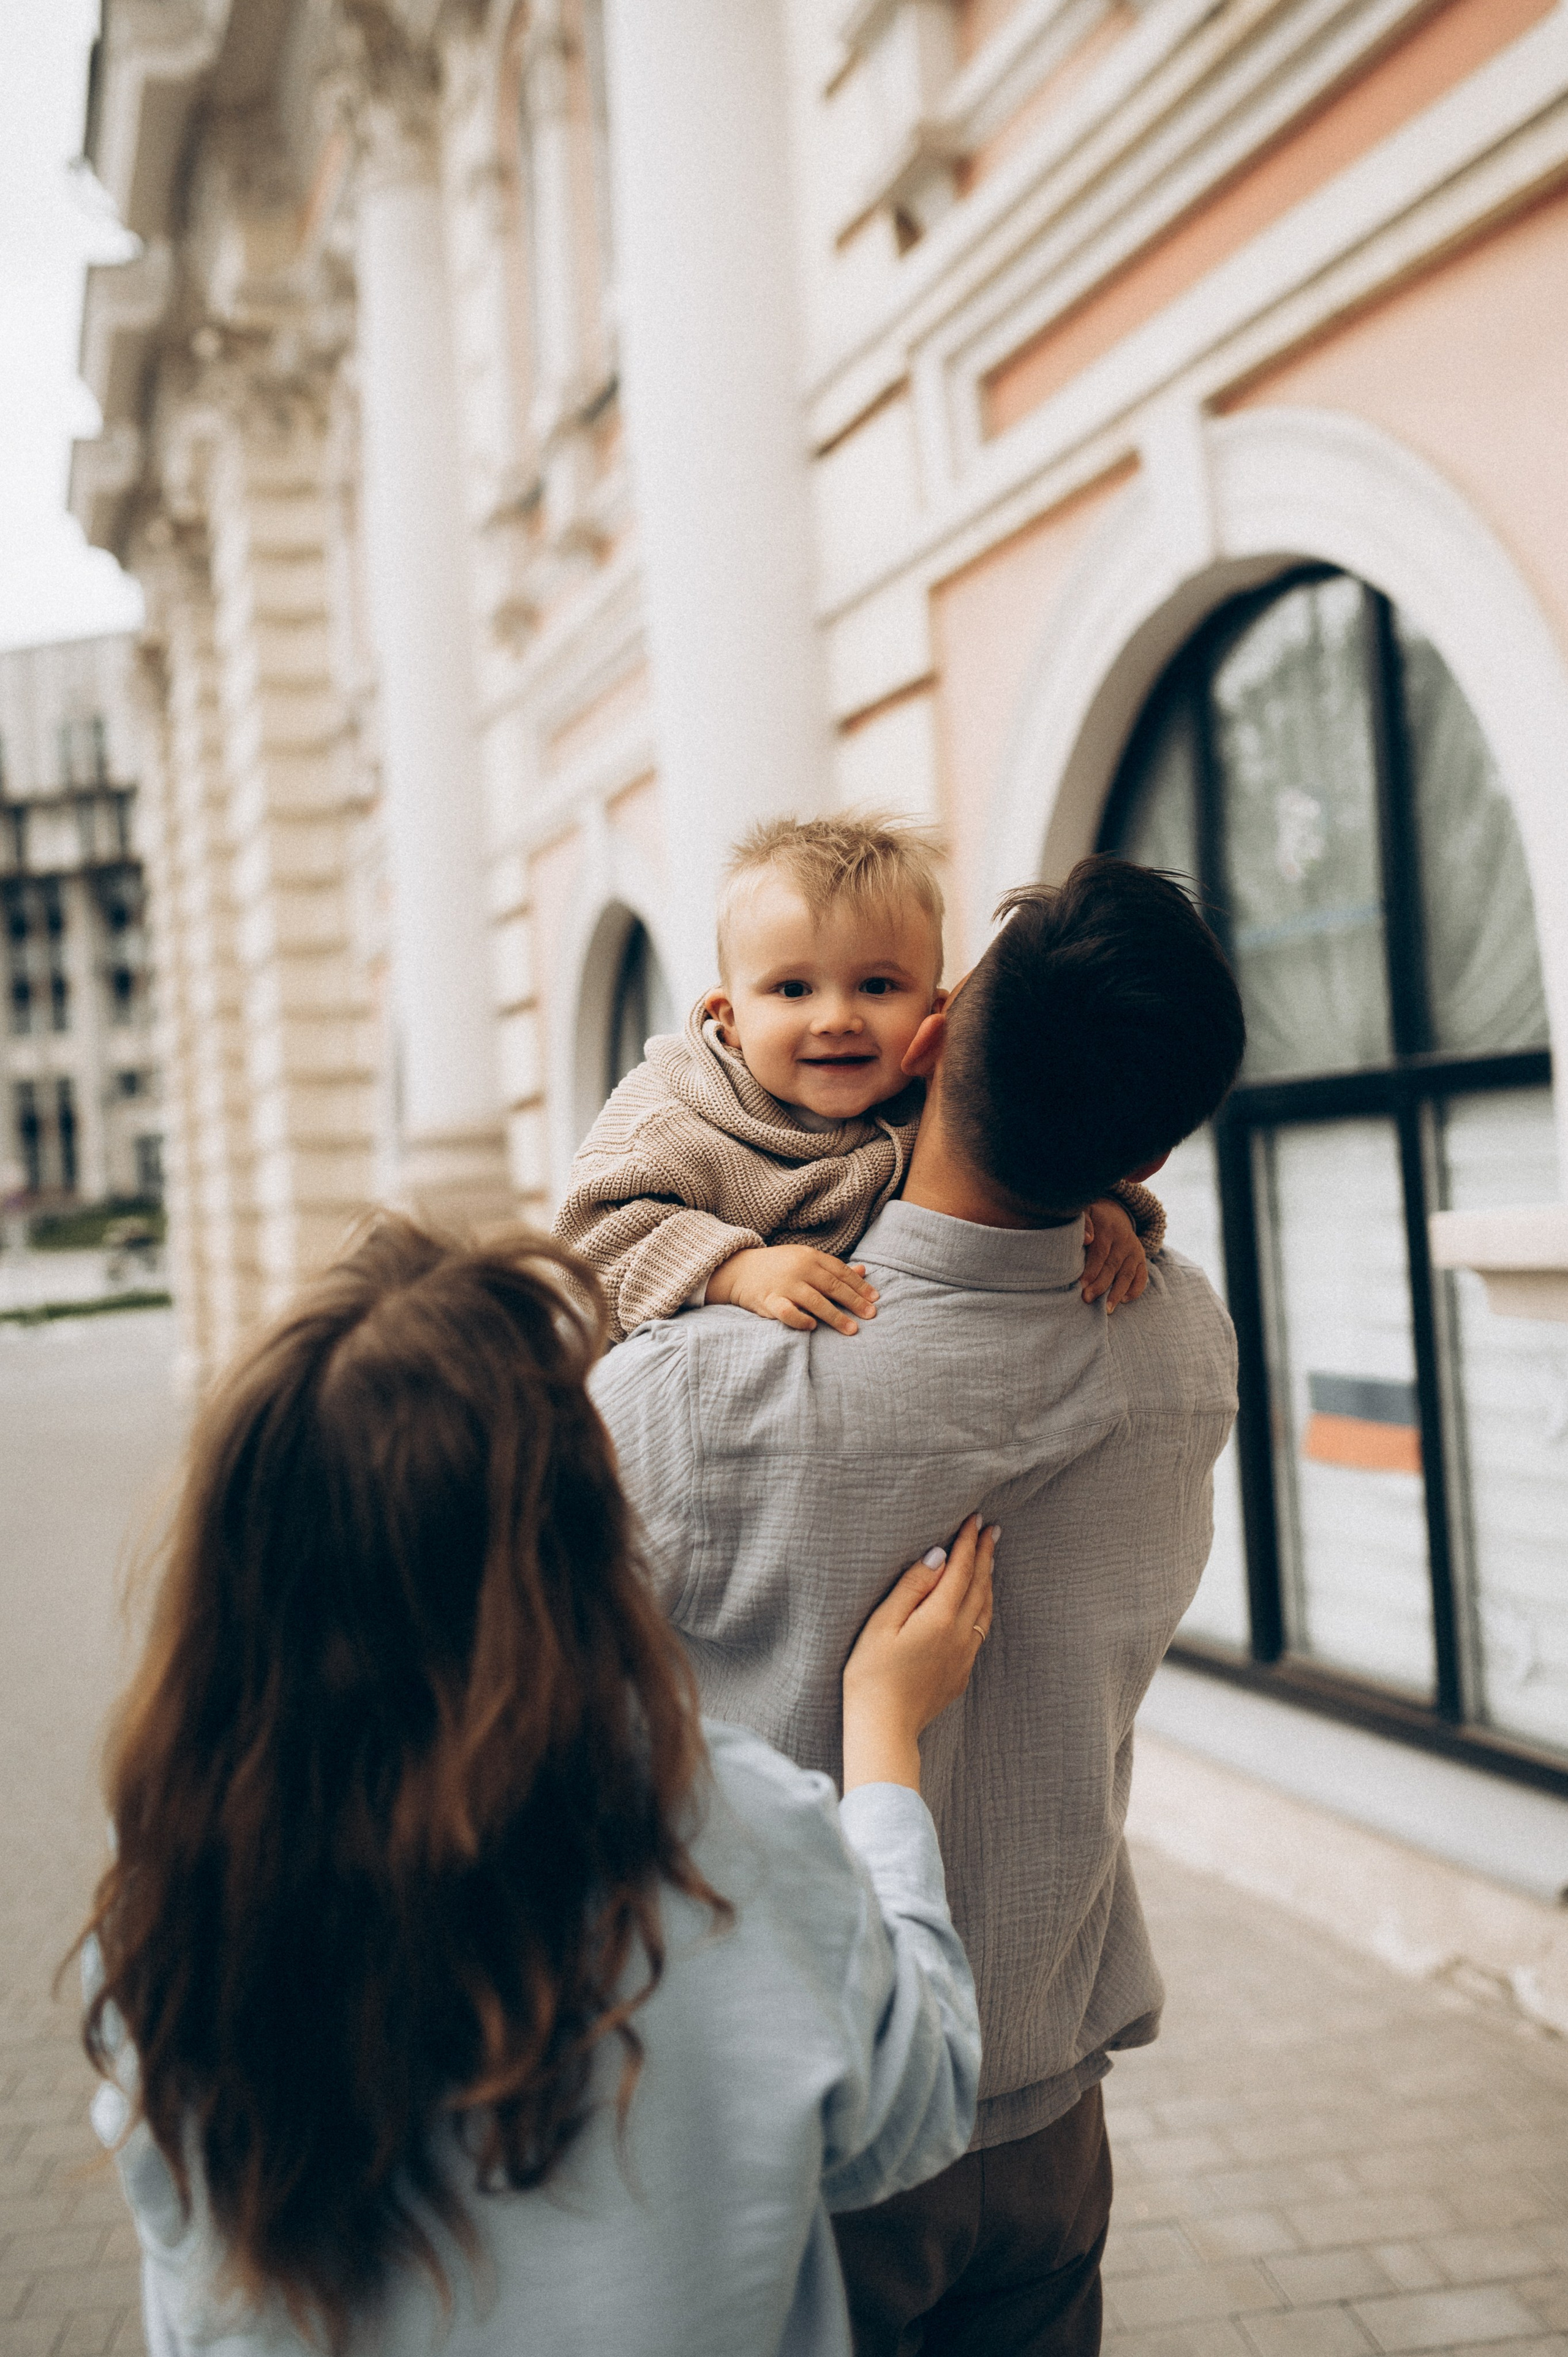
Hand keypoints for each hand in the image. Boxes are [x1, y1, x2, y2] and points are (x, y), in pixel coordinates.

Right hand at [706, 1244, 878, 1334]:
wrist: (739, 1269)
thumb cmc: (779, 1267)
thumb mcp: (806, 1260)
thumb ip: (833, 1268)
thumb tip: (864, 1270)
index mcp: (809, 1257)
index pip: (840, 1271)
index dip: (859, 1285)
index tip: (875, 1298)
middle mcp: (799, 1268)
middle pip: (832, 1286)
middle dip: (854, 1301)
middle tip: (871, 1315)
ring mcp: (784, 1284)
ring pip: (815, 1300)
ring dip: (835, 1316)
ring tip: (852, 1329)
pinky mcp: (769, 1300)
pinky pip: (787, 1312)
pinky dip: (801, 1319)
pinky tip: (813, 1326)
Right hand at [842, 1515, 998, 1791]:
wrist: (885, 1727)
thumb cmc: (871, 1674)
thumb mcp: (882, 1623)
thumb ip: (912, 1586)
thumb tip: (939, 1555)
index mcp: (939, 1617)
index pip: (961, 1569)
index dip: (968, 1542)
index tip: (975, 1519)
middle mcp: (960, 1635)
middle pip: (979, 1585)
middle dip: (986, 1554)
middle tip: (992, 1530)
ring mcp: (964, 1656)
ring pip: (985, 1608)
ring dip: (989, 1579)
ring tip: (990, 1559)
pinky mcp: (961, 1673)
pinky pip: (981, 1630)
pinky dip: (984, 1606)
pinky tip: (979, 1603)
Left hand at [1081, 1198, 1148, 1311]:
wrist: (1114, 1215)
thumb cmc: (1093, 1220)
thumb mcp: (1086, 1213)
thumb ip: (1084, 1224)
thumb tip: (1087, 1239)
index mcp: (1109, 1228)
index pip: (1100, 1252)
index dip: (1091, 1269)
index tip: (1081, 1284)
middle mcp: (1124, 1240)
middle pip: (1112, 1266)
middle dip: (1100, 1285)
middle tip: (1087, 1299)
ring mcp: (1134, 1251)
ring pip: (1127, 1274)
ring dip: (1117, 1292)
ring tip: (1107, 1309)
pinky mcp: (1141, 1259)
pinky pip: (1142, 1277)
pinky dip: (1135, 1290)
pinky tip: (1124, 1300)